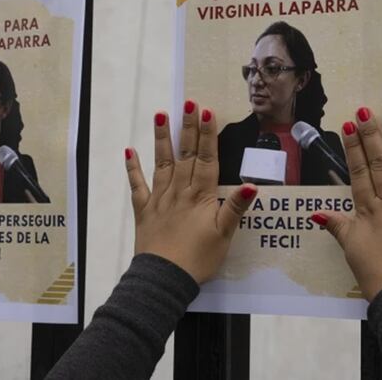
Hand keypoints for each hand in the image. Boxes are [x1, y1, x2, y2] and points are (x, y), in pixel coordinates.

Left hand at [125, 101, 257, 282]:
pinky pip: (137, 186)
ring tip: (160, 115)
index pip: (207, 160)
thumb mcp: (224, 236)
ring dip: (162, 139)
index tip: (207, 112)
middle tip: (188, 102)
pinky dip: (132, 169)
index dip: (208, 136)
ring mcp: (160, 199)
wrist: (163, 279)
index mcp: (201, 197)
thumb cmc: (198, 259)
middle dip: (188, 128)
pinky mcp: (144, 211)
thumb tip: (252, 185)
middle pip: (186, 155)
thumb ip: (235, 208)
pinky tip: (129, 151)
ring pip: (162, 163)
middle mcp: (180, 192)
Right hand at [313, 107, 381, 300]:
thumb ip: (338, 227)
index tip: (348, 126)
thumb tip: (318, 214)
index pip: (359, 172)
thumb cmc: (380, 278)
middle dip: (372, 135)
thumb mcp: (352, 251)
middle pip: (380, 163)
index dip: (353, 148)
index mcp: (370, 211)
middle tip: (366, 111)